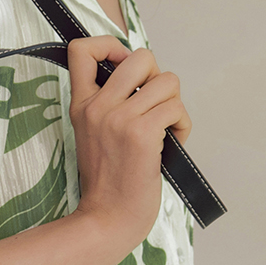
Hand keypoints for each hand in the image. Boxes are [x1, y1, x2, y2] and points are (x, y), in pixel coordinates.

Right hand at [67, 36, 191, 260]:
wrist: (108, 218)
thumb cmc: (109, 181)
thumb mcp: (93, 134)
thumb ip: (109, 103)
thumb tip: (144, 77)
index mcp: (81, 104)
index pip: (81, 49)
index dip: (110, 46)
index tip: (123, 66)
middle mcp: (97, 107)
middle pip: (140, 56)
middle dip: (158, 77)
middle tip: (154, 105)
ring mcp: (118, 119)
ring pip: (168, 80)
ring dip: (175, 105)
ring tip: (166, 129)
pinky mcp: (141, 134)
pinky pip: (176, 108)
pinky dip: (183, 125)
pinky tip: (173, 142)